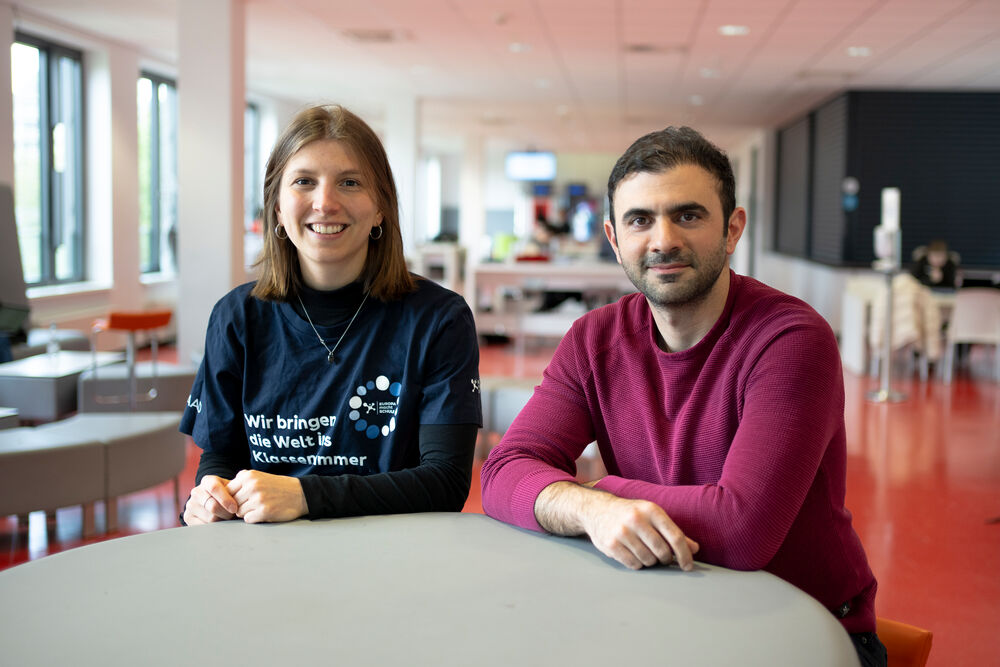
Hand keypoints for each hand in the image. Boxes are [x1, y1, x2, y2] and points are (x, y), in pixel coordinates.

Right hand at [183, 475, 237, 524]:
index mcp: (207, 481)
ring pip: (210, 518)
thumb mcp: (232, 488)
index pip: (214, 488)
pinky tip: (218, 523)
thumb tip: (244, 484)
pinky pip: (203, 527)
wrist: (213, 501)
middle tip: (232, 515)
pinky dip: (214, 528)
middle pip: (213, 506)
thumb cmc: (227, 495)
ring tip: (226, 517)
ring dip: (221, 521)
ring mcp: (190, 504)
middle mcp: (196, 491)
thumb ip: (238, 486)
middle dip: (226, 513)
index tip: (235, 508)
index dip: (226, 499)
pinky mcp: (188, 517)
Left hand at [227, 470, 307, 523]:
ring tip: (260, 507)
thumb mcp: (258, 477)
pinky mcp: (264, 511)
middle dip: (240, 507)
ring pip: (239, 513)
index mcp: (248, 476)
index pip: (227, 492)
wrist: (300, 494)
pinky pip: (248, 519)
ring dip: (247, 513)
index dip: (233, 499)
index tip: (241, 501)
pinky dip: (254, 518)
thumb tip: (221, 495)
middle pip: (232, 503)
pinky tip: (265, 512)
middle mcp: (251, 485)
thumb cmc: (277, 487)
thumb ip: (241, 483)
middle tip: (253, 505)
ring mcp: (258, 498)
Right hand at [535, 482, 697, 570]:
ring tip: (643, 551)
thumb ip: (672, 532)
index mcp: (651, 510)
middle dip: (665, 558)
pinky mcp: (611, 545)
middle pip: (663, 552)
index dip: (685, 555)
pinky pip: (634, 565)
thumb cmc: (630, 513)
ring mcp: (622, 532)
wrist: (597, 509)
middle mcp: (636, 519)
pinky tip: (632, 553)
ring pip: (649, 560)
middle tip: (661, 556)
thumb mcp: (652, 516)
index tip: (688, 566)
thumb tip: (695, 549)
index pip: (675, 537)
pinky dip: (637, 564)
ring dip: (650, 561)